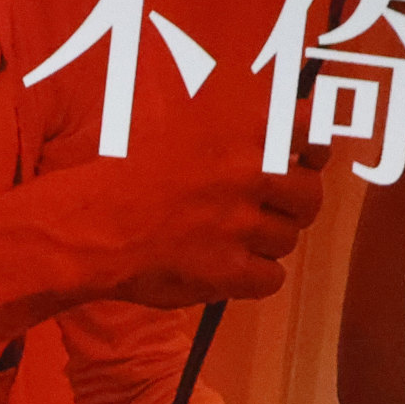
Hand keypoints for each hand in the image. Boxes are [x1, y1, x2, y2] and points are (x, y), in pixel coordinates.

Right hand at [37, 153, 327, 308]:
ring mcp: (240, 223)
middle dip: (294, 208)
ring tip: (226, 240)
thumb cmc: (126, 173)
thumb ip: (236, 129)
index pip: (312, 130)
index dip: (315, 150)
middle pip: (309, 197)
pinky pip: (271, 279)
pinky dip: (253, 278)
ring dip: (265, 244)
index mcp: (240, 131)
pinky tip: (225, 269)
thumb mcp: (182, 127)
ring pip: (287, 241)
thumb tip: (291, 124)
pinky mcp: (229, 270)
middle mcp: (248, 173)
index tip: (307, 161)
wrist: (88, 225)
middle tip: (265, 213)